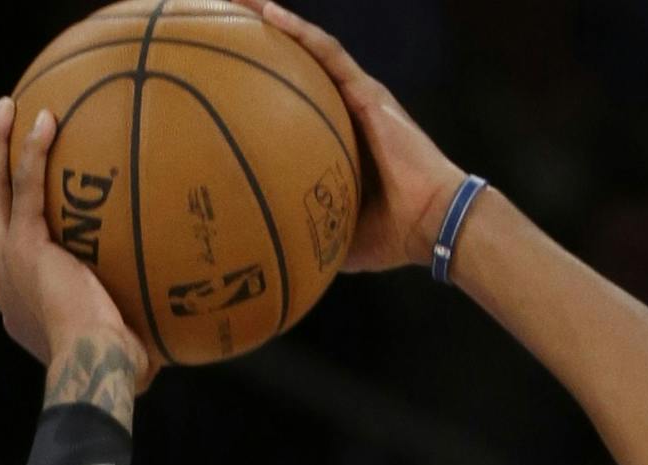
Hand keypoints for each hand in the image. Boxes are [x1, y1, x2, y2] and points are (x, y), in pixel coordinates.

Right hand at [0, 97, 153, 386]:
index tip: (6, 200)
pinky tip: (45, 118)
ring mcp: (8, 260)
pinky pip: (26, 187)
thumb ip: (134, 324)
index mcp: (15, 301)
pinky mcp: (27, 247)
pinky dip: (31, 151)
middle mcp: (1, 278)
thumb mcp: (121, 345)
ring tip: (5, 108)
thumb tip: (177, 323)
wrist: (96, 369)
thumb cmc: (118, 371)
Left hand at [233, 0, 466, 271]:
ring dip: (272, 21)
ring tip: (233, 0)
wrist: (433, 223)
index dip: (258, 85)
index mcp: (338, 140)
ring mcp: (358, 97)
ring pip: (308, 48)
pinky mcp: (368, 93)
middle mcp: (346, 111)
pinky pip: (329, 53)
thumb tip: (271, 255)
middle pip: (294, 66)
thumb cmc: (394, 235)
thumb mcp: (337, 237)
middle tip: (215, 22)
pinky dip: (299, 31)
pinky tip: (267, 12)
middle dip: (257, 42)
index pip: (292, 103)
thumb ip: (307, 235)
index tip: (217, 76)